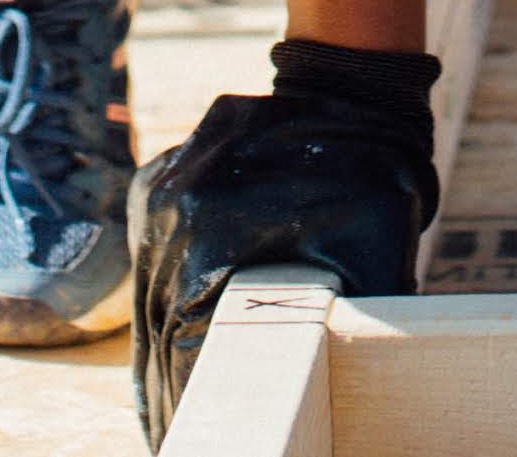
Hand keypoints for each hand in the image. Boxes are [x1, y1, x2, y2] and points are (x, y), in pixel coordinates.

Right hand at [128, 42, 436, 445]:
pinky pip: (149, 258)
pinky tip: (164, 350)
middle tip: (168, 438)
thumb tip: (330, 387)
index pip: (180, 349)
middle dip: (163, 392)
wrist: (347, 95)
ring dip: (154, 352)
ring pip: (145, 296)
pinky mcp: (155, 184)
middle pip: (155, 329)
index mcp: (212, 242)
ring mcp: (158, 194)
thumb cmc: (372, 189)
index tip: (178, 442)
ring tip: (164, 413)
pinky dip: (157, 302)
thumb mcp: (372, 266)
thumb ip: (337, 324)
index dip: (181, 404)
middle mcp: (171, 216)